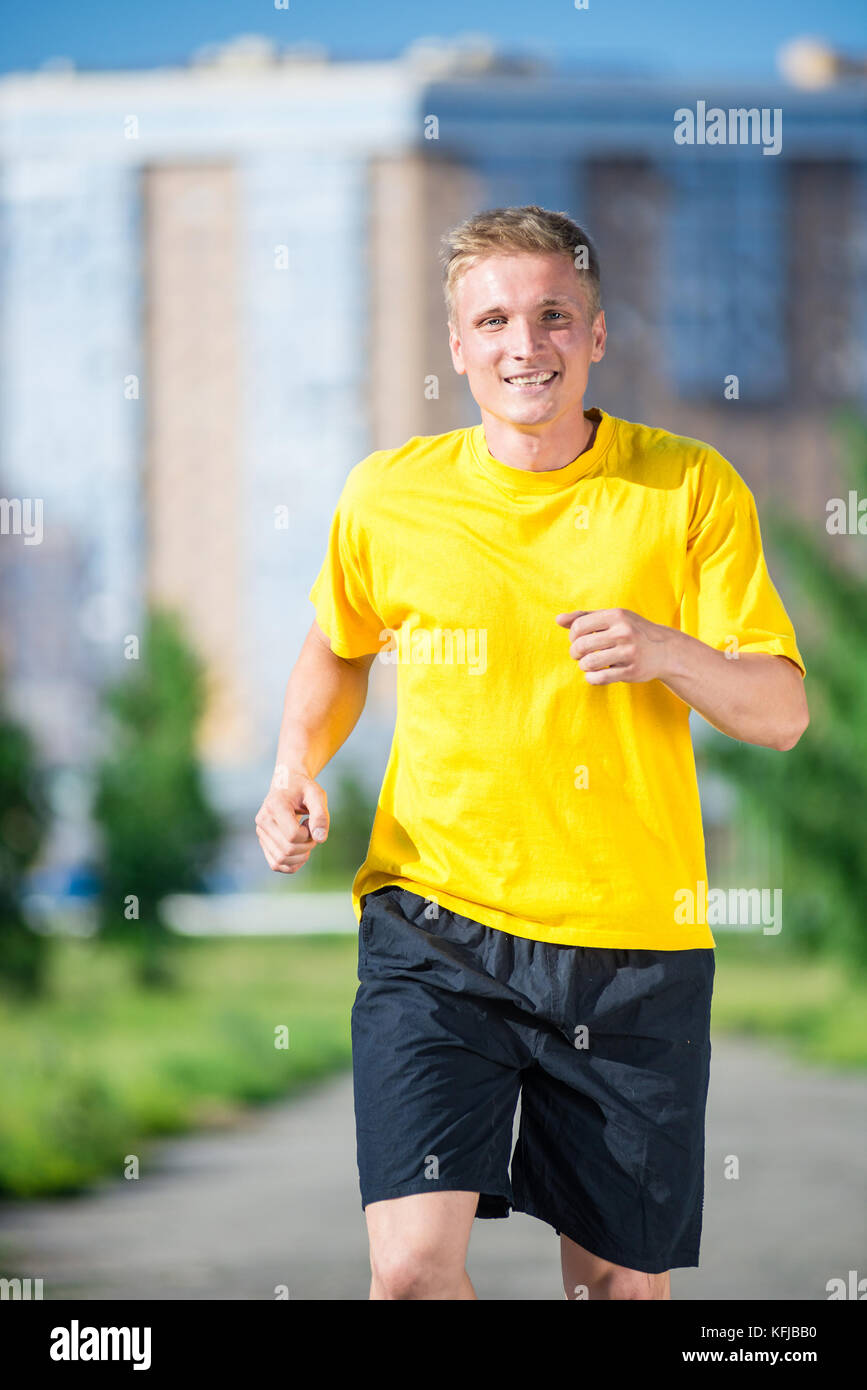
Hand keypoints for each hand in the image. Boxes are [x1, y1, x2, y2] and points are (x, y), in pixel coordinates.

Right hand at [254, 772, 328, 873]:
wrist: (288, 784)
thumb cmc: (304, 789)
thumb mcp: (317, 795)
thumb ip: (321, 815)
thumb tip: (320, 839)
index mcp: (274, 806)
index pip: (293, 835)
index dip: (309, 834)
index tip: (311, 821)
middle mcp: (263, 820)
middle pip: (288, 850)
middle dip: (307, 846)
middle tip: (311, 830)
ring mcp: (261, 833)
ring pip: (281, 860)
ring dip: (300, 856)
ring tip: (304, 838)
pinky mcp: (263, 842)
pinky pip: (276, 865)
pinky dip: (292, 864)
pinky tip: (300, 850)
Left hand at [555, 607, 673, 684]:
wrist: (665, 650)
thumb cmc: (632, 631)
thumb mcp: (612, 619)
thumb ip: (584, 617)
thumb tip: (558, 619)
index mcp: (617, 616)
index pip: (579, 625)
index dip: (572, 635)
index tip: (578, 640)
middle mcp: (624, 632)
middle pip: (582, 645)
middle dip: (575, 652)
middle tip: (579, 654)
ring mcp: (629, 652)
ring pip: (589, 663)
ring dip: (583, 666)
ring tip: (588, 664)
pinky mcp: (631, 671)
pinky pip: (600, 678)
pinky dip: (591, 678)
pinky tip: (595, 674)